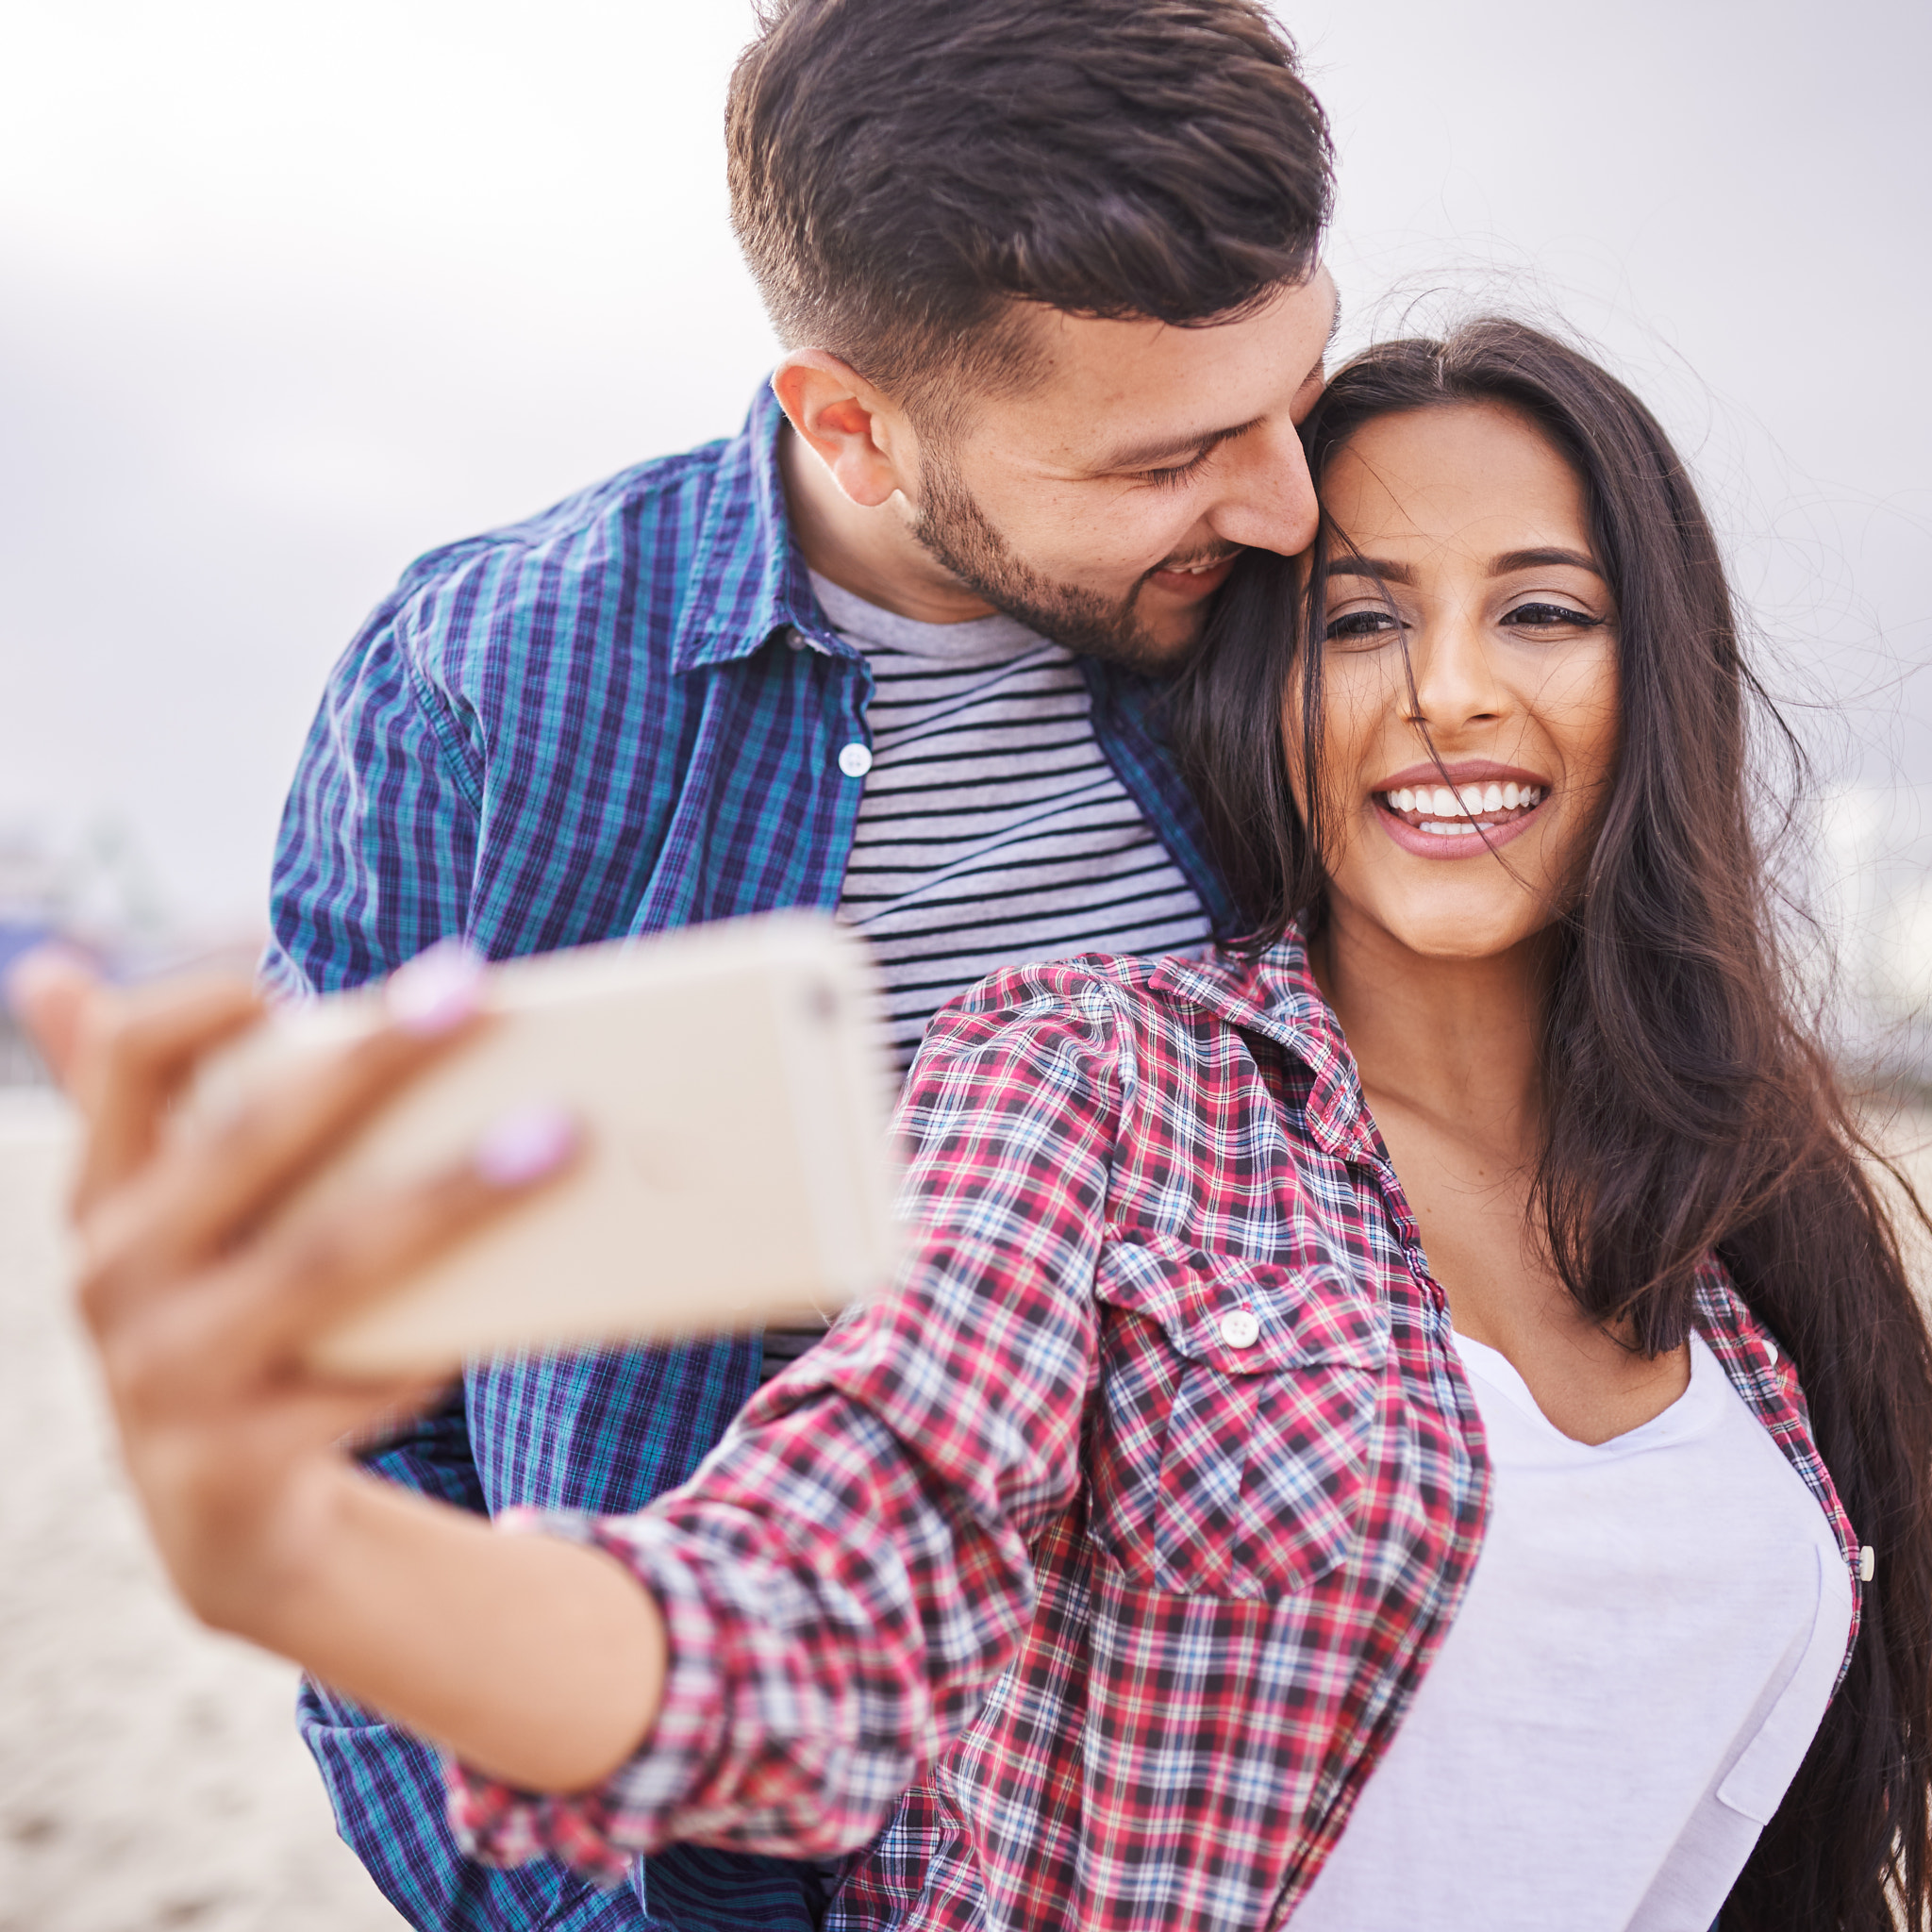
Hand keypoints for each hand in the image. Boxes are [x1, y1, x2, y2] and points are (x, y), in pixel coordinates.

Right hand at [7, 947, 666, 1791]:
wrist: (227, 1523)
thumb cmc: (230, 1321)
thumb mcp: (180, 1221)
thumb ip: (150, 1104)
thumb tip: (59, 969)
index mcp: (109, 1198)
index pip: (128, 1067)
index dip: (198, 1006)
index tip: (292, 969)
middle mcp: (116, 1282)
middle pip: (251, 1142)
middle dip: (371, 1063)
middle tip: (480, 998)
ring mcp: (165, 1381)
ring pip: (324, 1262)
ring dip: (446, 1195)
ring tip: (555, 1139)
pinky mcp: (236, 1469)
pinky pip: (358, 1385)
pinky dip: (437, 1338)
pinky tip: (526, 1291)